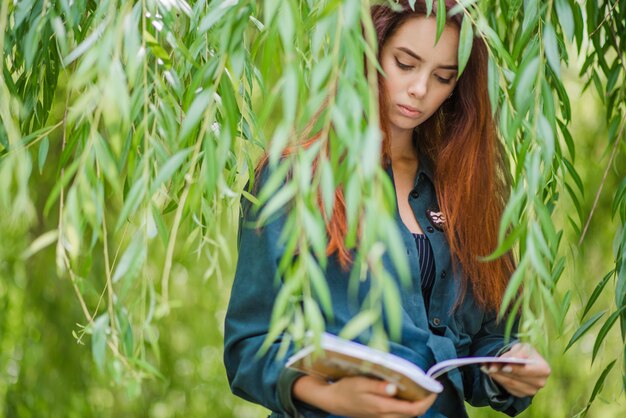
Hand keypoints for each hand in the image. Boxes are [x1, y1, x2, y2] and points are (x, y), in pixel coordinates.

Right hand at [293, 375, 436, 417]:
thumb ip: (378, 387)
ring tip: (419, 391)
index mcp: (382, 407)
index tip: (435, 389)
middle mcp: (384, 416)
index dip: (427, 401)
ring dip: (415, 406)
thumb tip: (394, 388)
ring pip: (405, 416)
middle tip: (429, 388)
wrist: (332, 401)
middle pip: (412, 415)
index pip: (413, 409)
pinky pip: (398, 416)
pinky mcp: (378, 417)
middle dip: (424, 403)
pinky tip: (404, 396)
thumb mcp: (360, 383)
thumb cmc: (346, 389)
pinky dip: (406, 408)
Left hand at [484, 343, 550, 397]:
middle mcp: (540, 382)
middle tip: (488, 366)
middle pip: (516, 378)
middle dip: (501, 371)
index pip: (527, 370)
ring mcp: (531, 391)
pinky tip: (490, 373)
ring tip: (485, 367)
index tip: (503, 366)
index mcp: (543, 369)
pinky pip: (508, 388)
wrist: (524, 361)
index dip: (515, 369)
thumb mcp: (522, 347)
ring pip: (510, 384)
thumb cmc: (524, 352)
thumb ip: (515, 353)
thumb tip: (506, 360)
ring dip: (496, 376)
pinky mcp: (522, 394)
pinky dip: (498, 380)